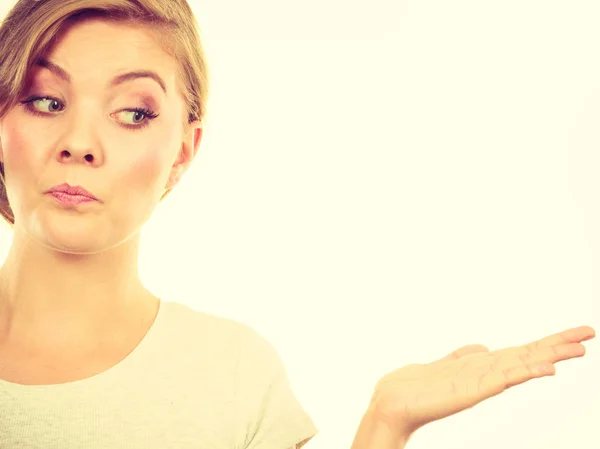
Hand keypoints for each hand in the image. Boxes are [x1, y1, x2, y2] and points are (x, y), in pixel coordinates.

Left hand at [368, 325, 595, 438]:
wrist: (392, 403)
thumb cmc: (417, 387)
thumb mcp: (445, 364)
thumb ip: (464, 356)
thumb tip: (483, 347)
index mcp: (482, 366)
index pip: (521, 351)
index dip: (547, 342)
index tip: (575, 334)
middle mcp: (486, 374)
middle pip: (528, 356)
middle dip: (557, 346)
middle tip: (589, 336)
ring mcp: (481, 383)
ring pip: (521, 365)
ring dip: (549, 356)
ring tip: (579, 349)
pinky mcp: (471, 390)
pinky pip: (502, 379)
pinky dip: (524, 373)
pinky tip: (544, 368)